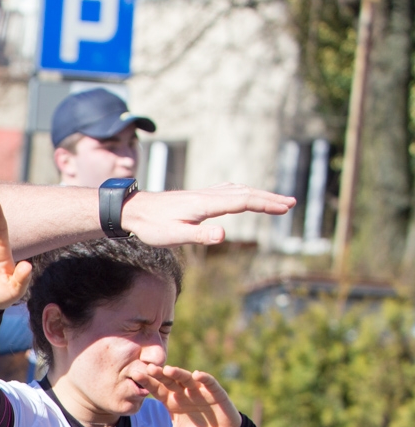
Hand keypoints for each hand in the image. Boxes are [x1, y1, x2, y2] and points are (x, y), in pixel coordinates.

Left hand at [121, 183, 294, 245]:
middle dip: (269, 198)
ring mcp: (203, 194)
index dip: (266, 203)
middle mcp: (208, 195)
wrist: (134, 210)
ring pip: (238, 190)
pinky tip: (245, 195)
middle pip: (245, 193)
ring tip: (276, 200)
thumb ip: (199, 235)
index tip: (285, 207)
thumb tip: (223, 235)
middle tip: (291, 203)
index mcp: (206, 204)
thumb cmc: (152, 226)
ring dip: (259, 194)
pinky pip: (228, 191)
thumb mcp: (175, 236)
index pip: (243, 201)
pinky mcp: (198, 197)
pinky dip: (244, 192)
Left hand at [129, 363, 241, 426]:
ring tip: (168, 370)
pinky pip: (209, 383)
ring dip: (179, 374)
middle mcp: (183, 392)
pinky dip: (204, 378)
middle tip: (149, 368)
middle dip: (160, 375)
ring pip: (187, 379)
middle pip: (169, 381)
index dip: (147, 382)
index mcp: (171, 400)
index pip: (157, 389)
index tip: (135, 375)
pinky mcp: (215, 392)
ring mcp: (198, 391)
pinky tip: (197, 374)